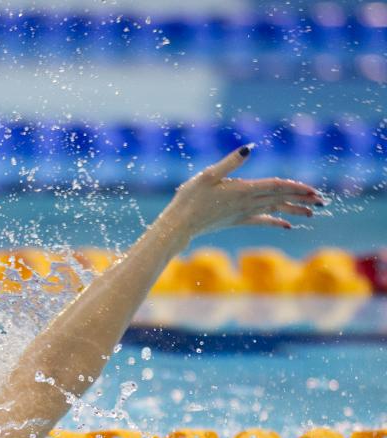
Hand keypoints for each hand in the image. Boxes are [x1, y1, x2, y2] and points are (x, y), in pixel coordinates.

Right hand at [159, 145, 323, 243]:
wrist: (179, 225)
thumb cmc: (189, 199)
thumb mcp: (207, 175)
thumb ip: (229, 163)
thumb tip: (249, 148)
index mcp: (242, 190)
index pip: (276, 187)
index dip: (296, 187)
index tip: (314, 190)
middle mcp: (247, 203)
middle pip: (280, 198)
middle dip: (302, 199)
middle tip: (323, 200)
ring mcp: (242, 213)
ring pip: (274, 210)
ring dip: (294, 210)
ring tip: (312, 212)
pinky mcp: (236, 221)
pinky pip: (262, 221)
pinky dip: (275, 221)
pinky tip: (287, 225)